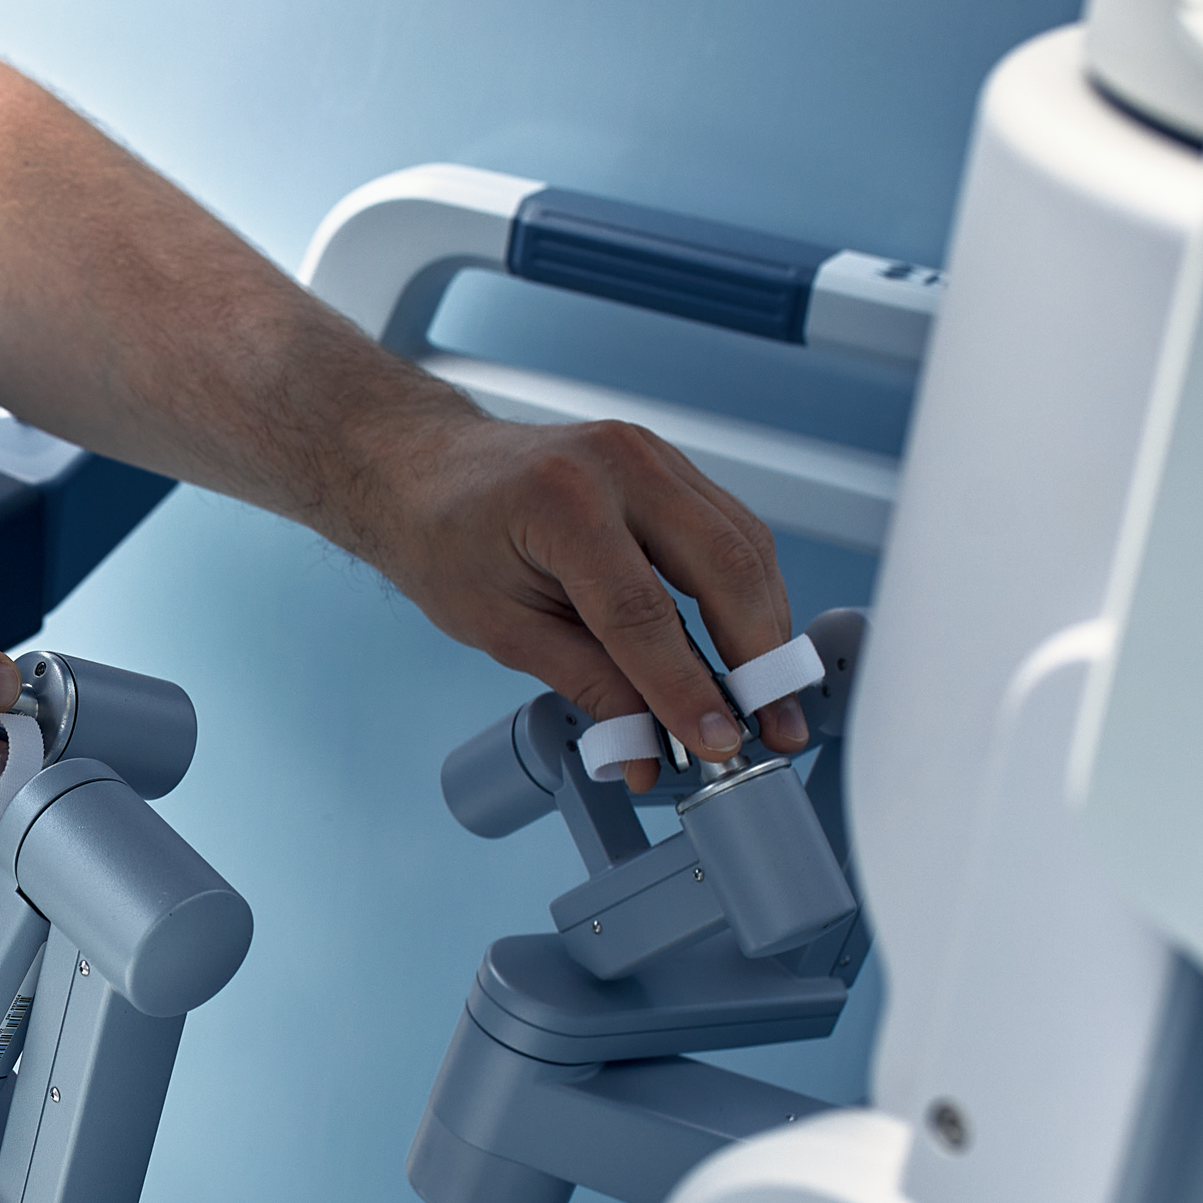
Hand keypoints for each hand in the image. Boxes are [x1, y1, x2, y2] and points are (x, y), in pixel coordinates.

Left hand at [330, 405, 805, 788]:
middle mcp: (621, 464)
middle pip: (724, 567)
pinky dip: (749, 594)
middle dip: (761, 658)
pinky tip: (751, 647)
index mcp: (563, 502)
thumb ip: (585, 683)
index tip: (718, 744)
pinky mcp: (670, 466)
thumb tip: (648, 746)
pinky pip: (733, 531)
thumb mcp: (499, 629)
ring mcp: (653, 456)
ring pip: (746, 546)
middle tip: (775, 729)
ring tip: (772, 701)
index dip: (687, 689)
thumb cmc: (446, 539)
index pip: (643, 614)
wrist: (428, 468)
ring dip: (768, 628)